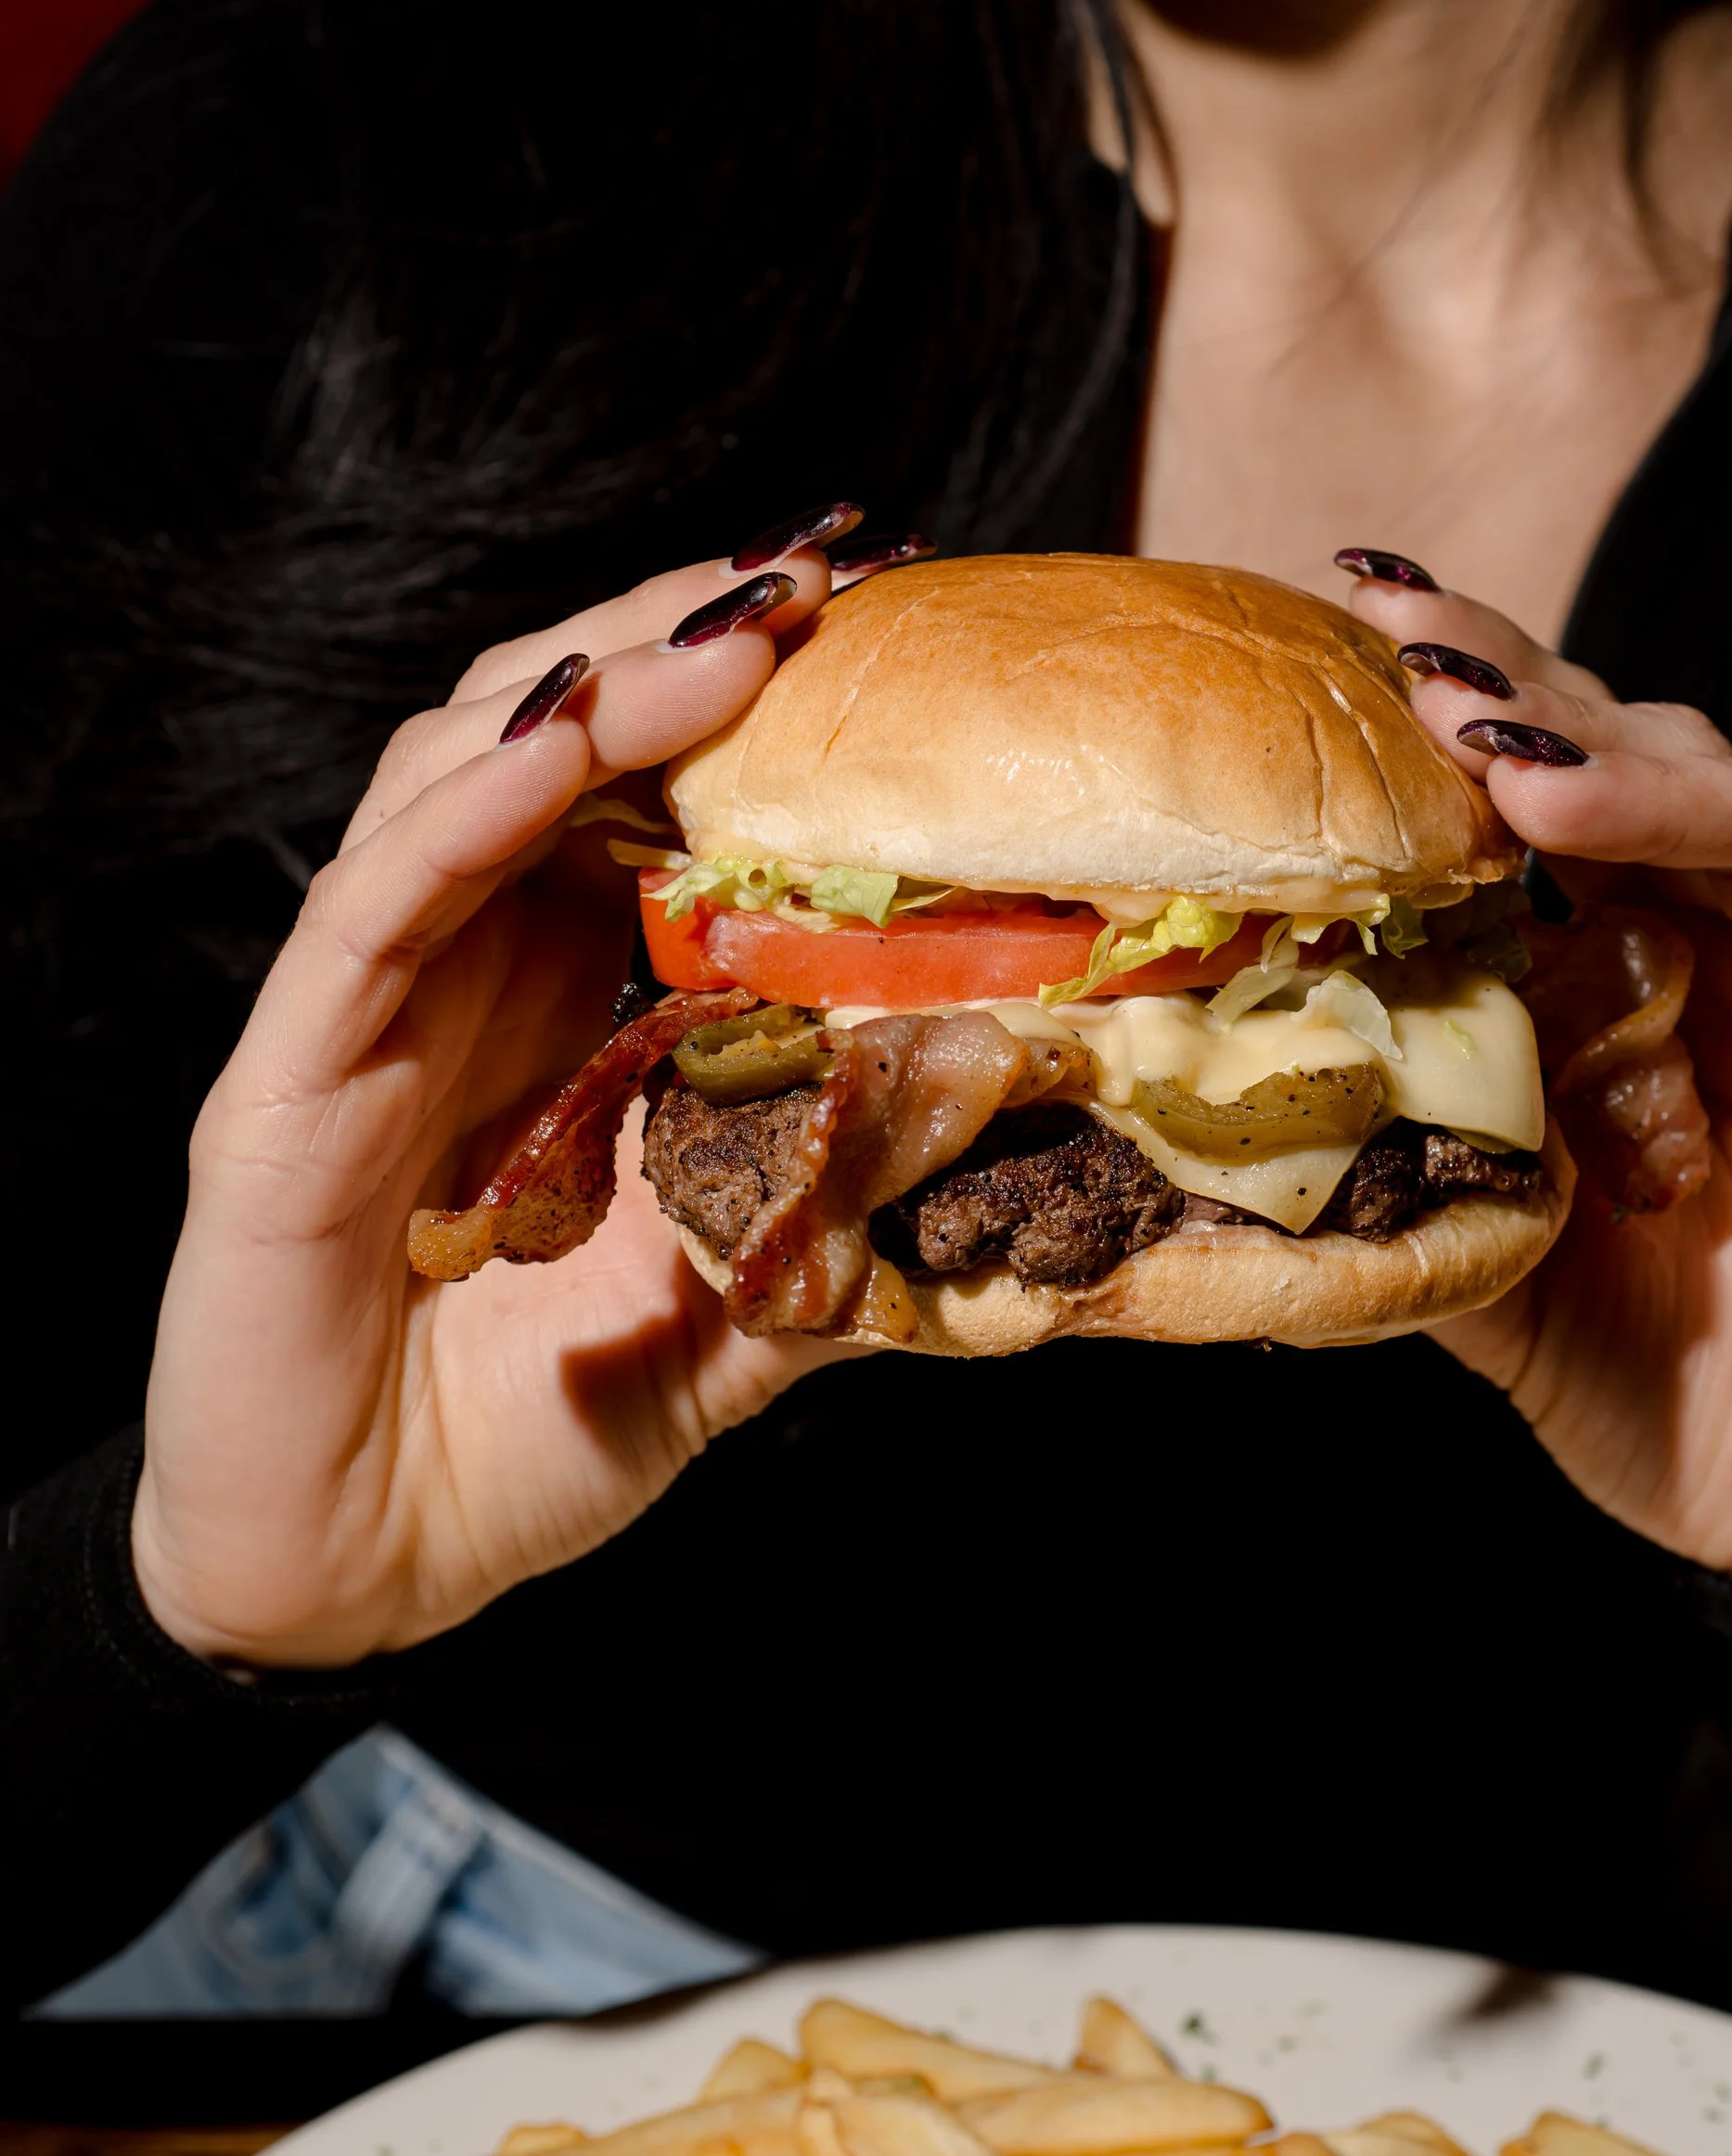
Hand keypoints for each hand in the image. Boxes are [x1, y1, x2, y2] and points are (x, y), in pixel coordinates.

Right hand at [132, 543, 853, 1671]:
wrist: (360, 1577)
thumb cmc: (537, 1428)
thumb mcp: (741, 1308)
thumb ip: (849, 1215)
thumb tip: (1025, 1147)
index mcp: (563, 989)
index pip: (645, 790)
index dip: (746, 696)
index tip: (881, 621)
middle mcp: (463, 965)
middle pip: (549, 737)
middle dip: (674, 641)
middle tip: (813, 579)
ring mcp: (368, 1012)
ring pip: (448, 784)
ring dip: (581, 694)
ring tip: (716, 638)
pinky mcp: (283, 1091)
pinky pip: (364, 918)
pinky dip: (454, 822)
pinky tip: (546, 755)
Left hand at [1349, 569, 1731, 1608]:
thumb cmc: (1668, 1389)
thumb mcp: (1504, 1287)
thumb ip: (1417, 1186)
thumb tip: (1235, 1127)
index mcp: (1629, 979)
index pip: (1545, 808)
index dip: (1466, 717)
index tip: (1355, 627)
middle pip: (1653, 775)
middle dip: (1537, 711)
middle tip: (1420, 661)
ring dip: (1664, 784)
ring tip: (1538, 773)